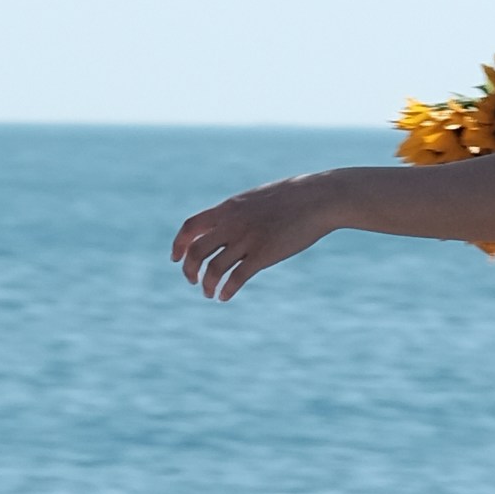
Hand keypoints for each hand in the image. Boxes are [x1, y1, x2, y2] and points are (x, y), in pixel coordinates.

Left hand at [171, 171, 338, 301]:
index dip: (179, 245)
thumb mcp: (256, 199)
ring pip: (213, 269)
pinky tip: (225, 296)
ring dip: (207, 285)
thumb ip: (238, 211)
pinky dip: (226, 290)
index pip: (190, 227)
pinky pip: (236, 278)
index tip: (176, 258)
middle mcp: (232, 224)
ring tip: (210, 293)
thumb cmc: (292, 197)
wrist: (318, 197)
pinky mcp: (264, 254)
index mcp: (228, 208)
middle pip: (195, 252)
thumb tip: (228, 221)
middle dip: (189, 270)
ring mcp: (247, 239)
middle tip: (193, 281)